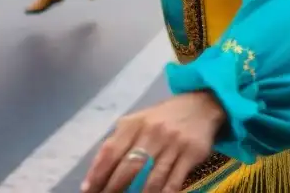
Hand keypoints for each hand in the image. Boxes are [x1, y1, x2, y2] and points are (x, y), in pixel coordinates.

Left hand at [82, 92, 225, 192]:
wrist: (201, 105)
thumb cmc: (162, 119)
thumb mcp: (138, 122)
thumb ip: (117, 142)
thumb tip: (94, 171)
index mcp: (134, 123)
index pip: (111, 151)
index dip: (97, 173)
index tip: (88, 190)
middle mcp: (152, 132)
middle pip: (129, 167)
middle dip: (114, 189)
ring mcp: (173, 143)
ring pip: (152, 179)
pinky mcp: (191, 154)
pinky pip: (174, 182)